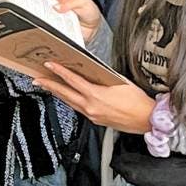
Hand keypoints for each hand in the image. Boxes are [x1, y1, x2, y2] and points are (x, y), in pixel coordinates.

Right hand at [31, 0, 102, 42]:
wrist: (94, 29)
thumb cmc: (90, 11)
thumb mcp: (84, 1)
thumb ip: (72, 2)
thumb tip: (57, 7)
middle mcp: (56, 2)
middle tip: (25, 0)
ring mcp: (54, 14)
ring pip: (41, 12)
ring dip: (35, 12)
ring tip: (29, 12)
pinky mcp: (54, 25)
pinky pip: (45, 24)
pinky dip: (41, 24)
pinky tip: (38, 25)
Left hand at [34, 62, 153, 133]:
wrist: (148, 120)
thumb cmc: (138, 102)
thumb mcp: (121, 82)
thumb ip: (104, 77)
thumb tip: (94, 71)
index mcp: (96, 96)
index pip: (73, 81)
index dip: (59, 72)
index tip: (49, 65)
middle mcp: (91, 107)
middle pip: (65, 94)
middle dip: (49, 85)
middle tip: (37, 79)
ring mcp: (92, 115)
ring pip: (70, 102)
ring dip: (58, 94)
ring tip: (48, 86)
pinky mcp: (96, 120)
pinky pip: (78, 108)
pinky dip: (70, 101)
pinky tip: (67, 97)